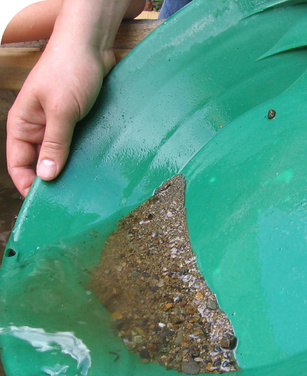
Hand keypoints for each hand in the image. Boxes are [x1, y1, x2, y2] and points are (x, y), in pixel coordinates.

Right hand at [5, 0, 142, 196]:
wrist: (93, 46)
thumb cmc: (70, 71)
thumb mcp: (61, 110)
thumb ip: (54, 143)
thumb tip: (46, 176)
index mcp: (23, 124)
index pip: (18, 163)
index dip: (28, 184)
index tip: (44, 203)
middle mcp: (39, 127)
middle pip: (40, 163)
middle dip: (51, 181)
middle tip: (68, 200)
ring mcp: (59, 125)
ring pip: (60, 156)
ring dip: (69, 170)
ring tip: (82, 188)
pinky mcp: (78, 122)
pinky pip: (76, 146)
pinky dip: (83, 158)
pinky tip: (93, 169)